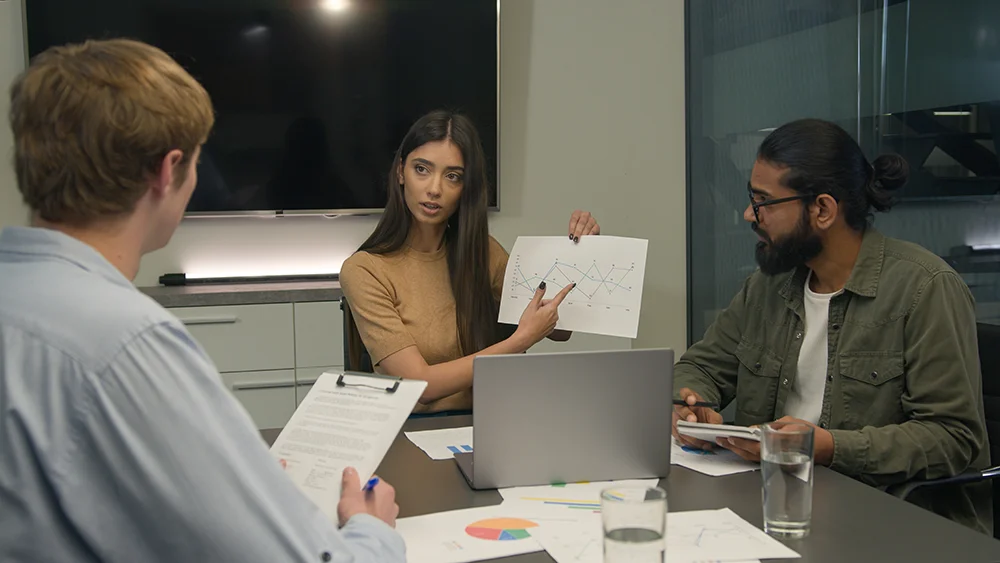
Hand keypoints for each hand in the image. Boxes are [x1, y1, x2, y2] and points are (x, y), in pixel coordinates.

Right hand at [337, 467, 399, 527]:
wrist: (365, 541)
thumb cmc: (361, 518)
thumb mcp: (350, 494)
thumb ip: (351, 481)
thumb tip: (351, 472)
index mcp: (385, 490)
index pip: (372, 480)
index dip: (359, 482)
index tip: (350, 486)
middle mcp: (391, 503)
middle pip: (374, 495)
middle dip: (362, 498)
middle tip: (349, 502)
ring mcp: (389, 518)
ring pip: (375, 510)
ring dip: (366, 512)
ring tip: (352, 516)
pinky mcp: (385, 531)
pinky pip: (375, 523)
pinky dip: (368, 523)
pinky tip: (358, 526)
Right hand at [514, 281, 574, 347]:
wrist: (525, 337)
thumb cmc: (528, 324)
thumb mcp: (532, 306)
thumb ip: (539, 294)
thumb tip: (543, 286)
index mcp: (551, 309)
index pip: (560, 296)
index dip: (566, 289)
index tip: (571, 285)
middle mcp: (555, 316)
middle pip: (551, 304)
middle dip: (542, 305)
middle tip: (534, 310)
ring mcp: (553, 323)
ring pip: (549, 312)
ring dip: (542, 312)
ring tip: (534, 318)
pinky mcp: (551, 328)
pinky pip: (548, 319)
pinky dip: (543, 319)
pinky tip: (536, 322)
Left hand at [568, 210, 599, 242]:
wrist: (585, 234)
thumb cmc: (577, 230)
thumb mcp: (573, 229)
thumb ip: (572, 232)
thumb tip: (572, 237)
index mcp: (577, 213)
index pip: (574, 219)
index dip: (572, 228)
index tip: (571, 236)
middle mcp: (585, 215)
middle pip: (582, 222)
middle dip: (578, 231)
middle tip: (576, 238)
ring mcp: (592, 219)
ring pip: (588, 225)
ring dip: (584, 233)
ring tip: (581, 239)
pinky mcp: (596, 226)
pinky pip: (594, 229)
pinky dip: (590, 233)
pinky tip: (587, 237)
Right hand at [672, 387, 723, 449]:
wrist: (702, 425)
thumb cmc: (705, 417)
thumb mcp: (713, 416)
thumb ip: (715, 419)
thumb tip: (714, 427)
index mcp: (690, 399)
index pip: (685, 393)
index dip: (687, 396)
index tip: (692, 400)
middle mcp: (681, 407)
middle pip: (680, 409)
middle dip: (687, 415)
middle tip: (693, 420)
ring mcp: (676, 418)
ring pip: (678, 424)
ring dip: (689, 432)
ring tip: (700, 440)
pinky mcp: (674, 430)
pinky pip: (678, 436)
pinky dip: (687, 441)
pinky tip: (696, 444)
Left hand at [716, 417, 832, 464]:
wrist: (827, 448)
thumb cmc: (811, 434)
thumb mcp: (790, 423)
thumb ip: (771, 426)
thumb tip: (754, 428)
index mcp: (781, 446)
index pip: (756, 446)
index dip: (742, 442)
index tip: (730, 436)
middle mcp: (778, 457)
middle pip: (751, 454)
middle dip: (735, 447)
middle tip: (722, 440)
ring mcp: (778, 463)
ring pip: (753, 459)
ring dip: (738, 452)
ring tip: (726, 443)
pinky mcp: (778, 465)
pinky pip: (760, 461)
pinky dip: (747, 455)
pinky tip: (739, 449)